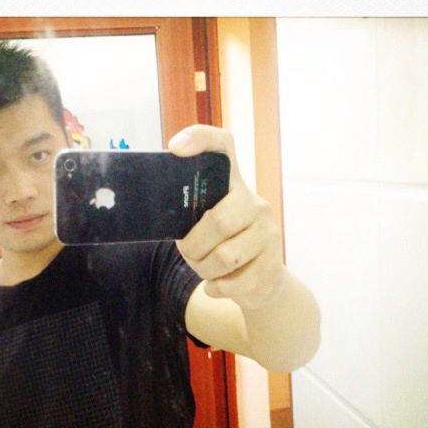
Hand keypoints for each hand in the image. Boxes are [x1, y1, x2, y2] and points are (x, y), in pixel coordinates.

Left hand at [169, 124, 284, 309]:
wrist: (263, 282)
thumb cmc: (222, 249)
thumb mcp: (205, 227)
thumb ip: (188, 216)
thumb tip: (154, 215)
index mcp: (233, 186)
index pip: (222, 146)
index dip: (200, 139)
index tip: (175, 148)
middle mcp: (255, 203)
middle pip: (219, 220)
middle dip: (194, 246)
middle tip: (190, 253)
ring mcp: (268, 232)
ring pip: (226, 256)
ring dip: (205, 269)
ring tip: (206, 269)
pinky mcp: (274, 263)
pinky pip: (235, 282)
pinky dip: (217, 288)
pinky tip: (216, 285)